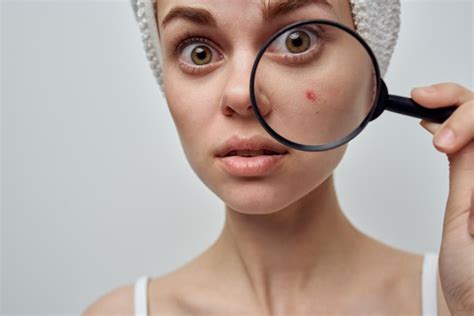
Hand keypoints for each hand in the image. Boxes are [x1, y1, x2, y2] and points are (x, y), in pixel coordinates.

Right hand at [411, 83, 473, 314]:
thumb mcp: (464, 230)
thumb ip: (468, 180)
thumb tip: (463, 136)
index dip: (469, 122)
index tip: (439, 139)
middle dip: (460, 104)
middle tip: (423, 98)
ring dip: (455, 107)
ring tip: (424, 102)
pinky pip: (473, 145)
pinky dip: (453, 126)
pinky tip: (436, 122)